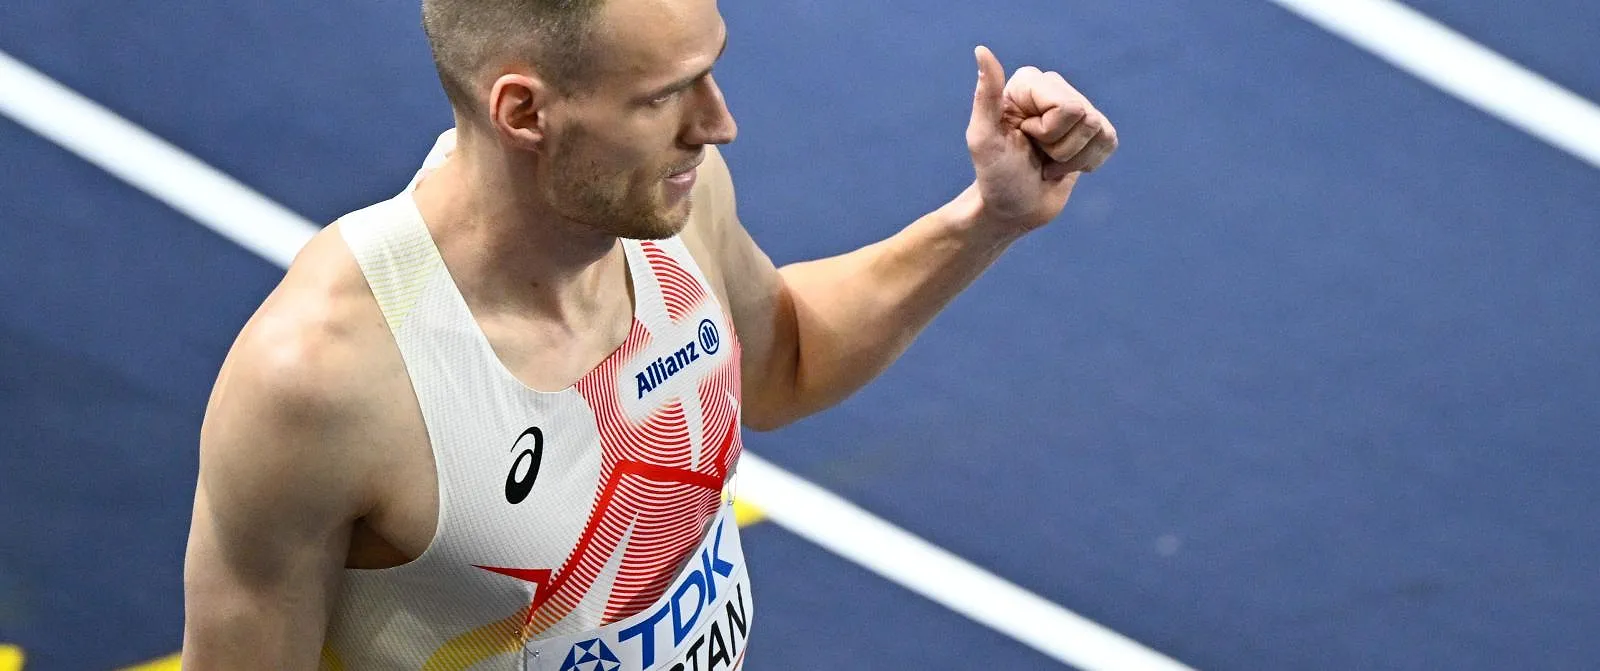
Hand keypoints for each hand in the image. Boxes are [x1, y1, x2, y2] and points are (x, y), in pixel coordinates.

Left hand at [965, 46, 1117, 233]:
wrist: (1013, 209)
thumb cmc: (995, 176)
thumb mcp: (984, 140)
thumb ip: (985, 96)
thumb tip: (982, 51)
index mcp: (1028, 83)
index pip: (1066, 106)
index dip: (1047, 133)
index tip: (1024, 138)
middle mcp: (1054, 87)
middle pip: (1085, 116)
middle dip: (1060, 148)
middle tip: (1036, 154)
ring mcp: (1077, 108)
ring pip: (1099, 130)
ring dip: (1072, 159)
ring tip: (1047, 161)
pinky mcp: (1094, 130)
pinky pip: (1109, 141)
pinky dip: (1088, 163)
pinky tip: (1064, 166)